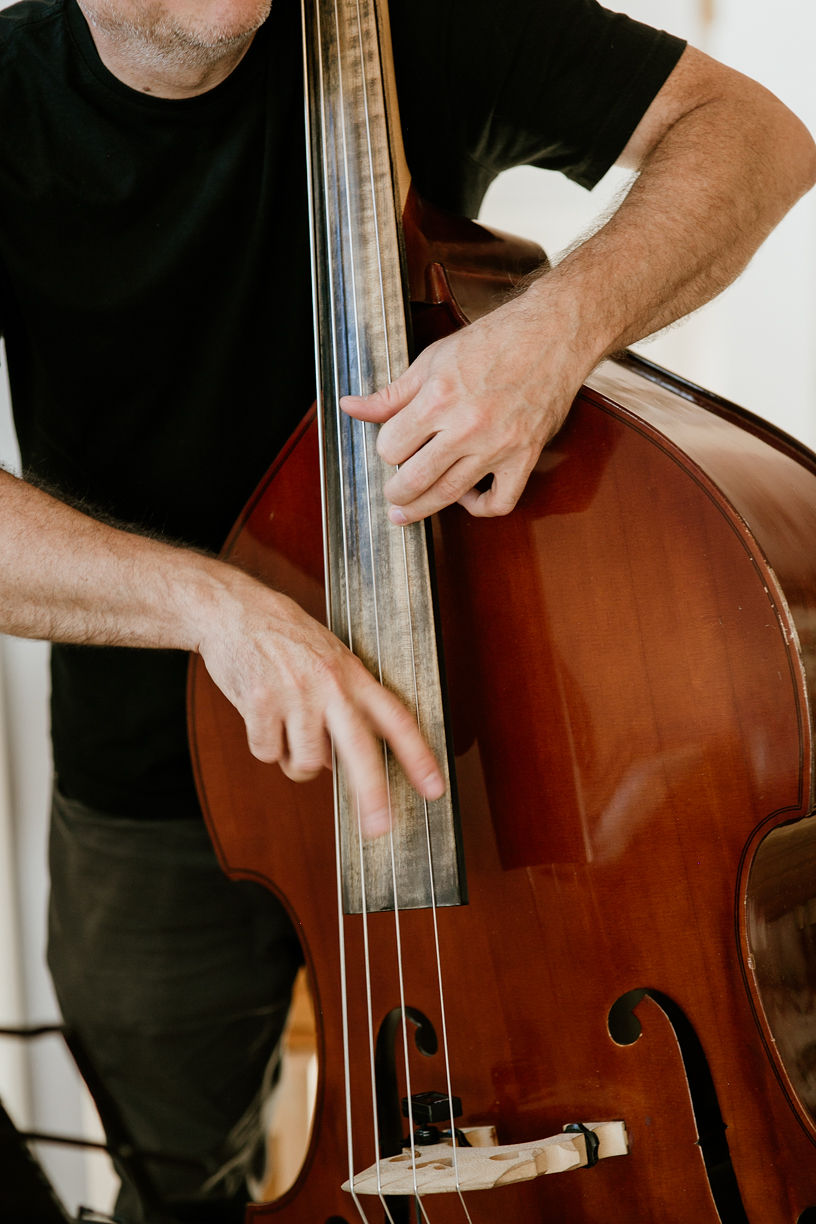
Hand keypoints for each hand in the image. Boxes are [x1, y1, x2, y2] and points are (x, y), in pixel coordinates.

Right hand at [196, 572, 444, 837]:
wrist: (234, 610)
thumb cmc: (285, 638)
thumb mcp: (330, 660)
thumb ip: (344, 705)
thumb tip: (339, 763)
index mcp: (353, 675)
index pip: (397, 720)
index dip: (419, 756)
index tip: (435, 788)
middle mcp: (330, 686)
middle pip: (359, 752)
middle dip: (372, 796)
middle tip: (379, 829)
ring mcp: (295, 695)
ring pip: (306, 764)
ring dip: (295, 760)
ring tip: (287, 727)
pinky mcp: (260, 703)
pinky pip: (267, 754)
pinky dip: (263, 744)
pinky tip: (261, 714)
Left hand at [340, 294, 583, 522]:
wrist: (552, 333)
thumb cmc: (494, 341)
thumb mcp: (432, 359)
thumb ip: (392, 393)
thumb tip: (352, 407)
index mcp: (438, 397)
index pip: (392, 447)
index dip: (386, 450)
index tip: (393, 448)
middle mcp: (467, 425)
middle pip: (414, 479)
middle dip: (395, 493)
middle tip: (392, 495)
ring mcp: (498, 445)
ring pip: (449, 495)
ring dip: (422, 508)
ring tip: (408, 510)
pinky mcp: (525, 456)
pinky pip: (500, 501)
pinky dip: (480, 508)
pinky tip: (467, 499)